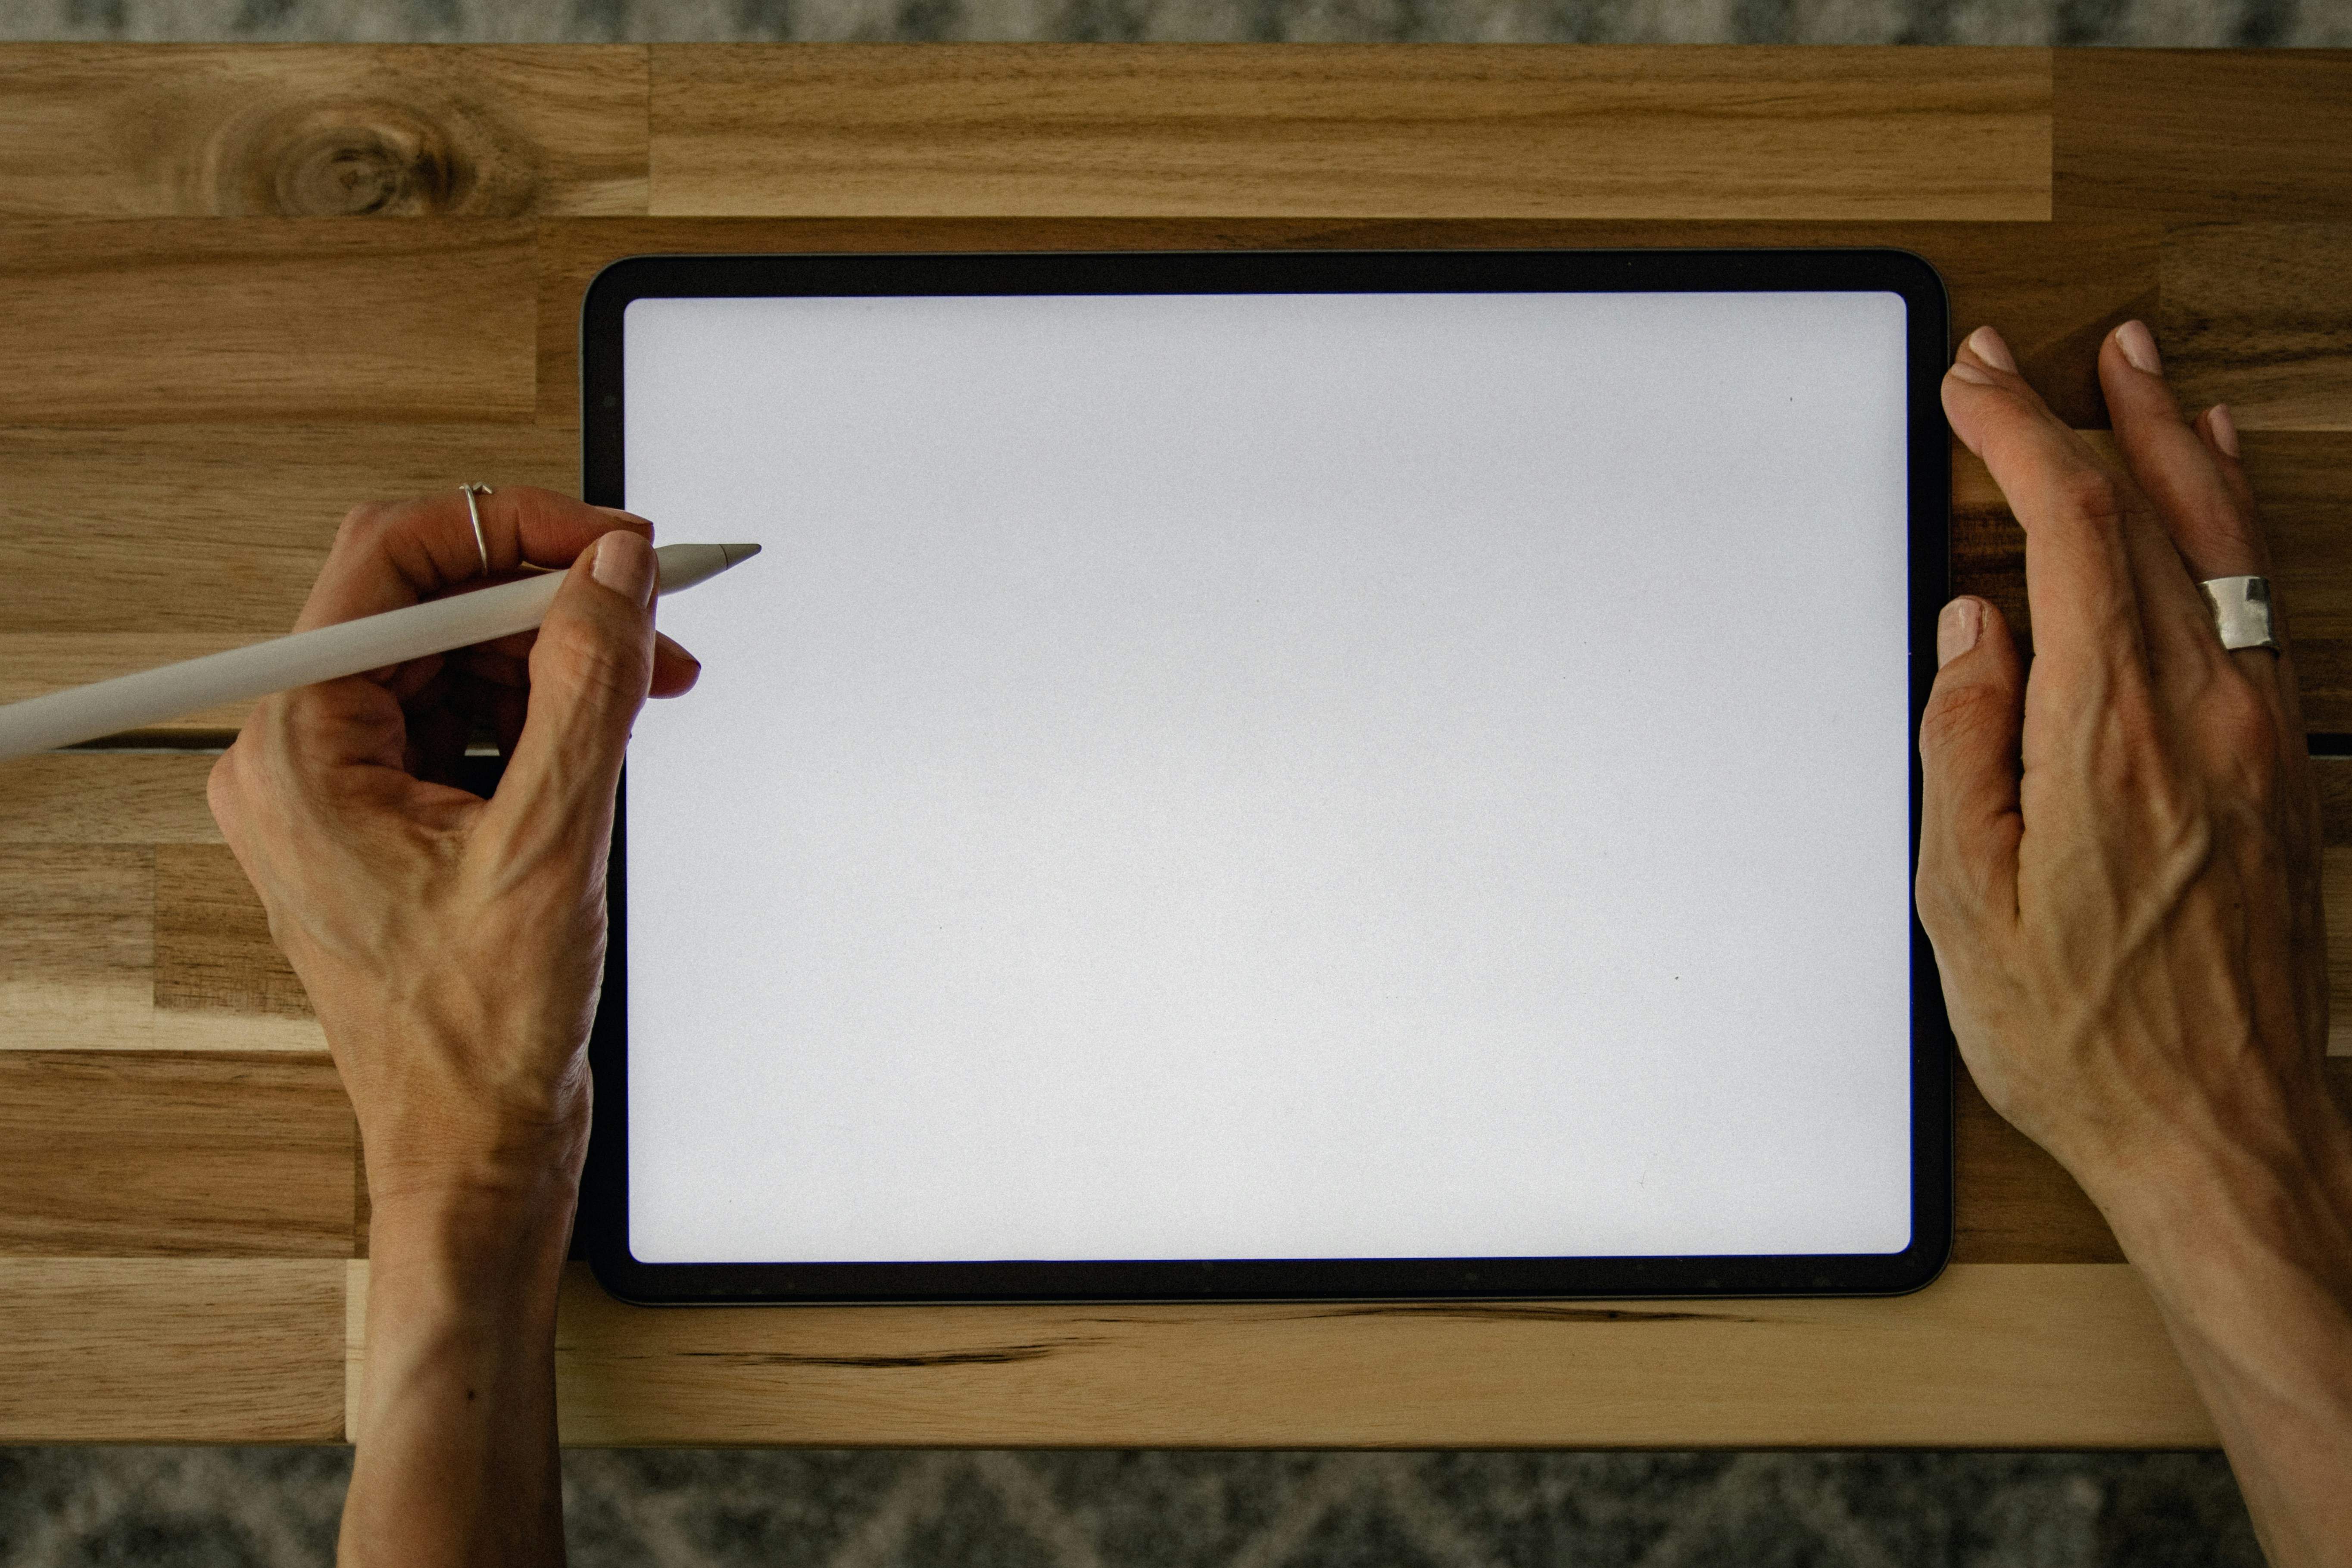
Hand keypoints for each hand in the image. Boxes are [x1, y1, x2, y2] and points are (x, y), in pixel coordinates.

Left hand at [209, 487, 702, 1567]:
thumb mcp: (550, 844)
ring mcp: (347, 795)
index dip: (513, 531)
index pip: (394, 563)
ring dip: (559, 663)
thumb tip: (614, 574)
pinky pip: (467, 726)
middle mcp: (303, 761)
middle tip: (654, 614)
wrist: (478, 1151)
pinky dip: (545, 718)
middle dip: (551, 603)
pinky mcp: (394, 825)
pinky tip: (610, 735)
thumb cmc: (478, 1039)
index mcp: (300, 752)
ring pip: (459, 666)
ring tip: (652, 684)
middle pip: (430, 611)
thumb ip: (585, 689)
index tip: (611, 545)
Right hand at [1919, 321, 2332, 1199]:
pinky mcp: (2282, 764)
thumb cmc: (2088, 1037)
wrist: (2225, 1131)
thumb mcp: (1965, 903)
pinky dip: (2232, 521)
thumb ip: (1962, 745)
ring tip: (2140, 370)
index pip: (2069, 527)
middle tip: (2028, 359)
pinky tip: (2216, 489)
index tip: (1974, 388)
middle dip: (2079, 414)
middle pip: (2150, 510)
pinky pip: (2261, 599)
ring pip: (2223, 541)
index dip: (2016, 435)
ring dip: (2172, 443)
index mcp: (2108, 739)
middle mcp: (2203, 716)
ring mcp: (2257, 734)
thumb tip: (1972, 632)